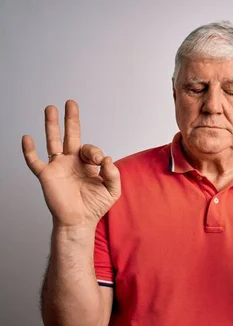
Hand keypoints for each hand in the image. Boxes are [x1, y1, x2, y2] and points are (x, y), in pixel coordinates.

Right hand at [22, 100, 120, 228]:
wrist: (79, 221)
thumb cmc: (95, 206)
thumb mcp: (112, 190)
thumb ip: (113, 174)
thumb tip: (108, 159)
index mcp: (87, 164)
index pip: (91, 149)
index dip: (95, 152)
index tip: (100, 162)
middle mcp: (72, 162)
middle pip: (70, 135)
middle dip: (71, 119)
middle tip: (71, 103)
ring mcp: (58, 167)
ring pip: (53, 141)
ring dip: (51, 125)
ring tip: (50, 108)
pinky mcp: (46, 175)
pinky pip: (34, 161)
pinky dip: (29, 150)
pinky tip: (27, 138)